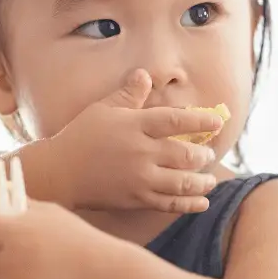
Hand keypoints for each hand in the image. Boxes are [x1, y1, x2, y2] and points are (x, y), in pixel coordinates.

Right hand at [34, 69, 226, 213]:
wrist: (59, 172)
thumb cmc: (81, 136)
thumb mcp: (103, 109)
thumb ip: (129, 94)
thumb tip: (145, 74)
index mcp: (135, 125)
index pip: (177, 121)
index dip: (201, 121)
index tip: (218, 122)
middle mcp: (141, 152)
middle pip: (185, 154)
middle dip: (202, 155)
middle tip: (207, 154)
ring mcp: (140, 178)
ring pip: (183, 182)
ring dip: (202, 181)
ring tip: (209, 180)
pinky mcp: (136, 199)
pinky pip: (170, 203)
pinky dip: (189, 204)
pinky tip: (202, 202)